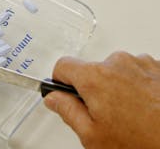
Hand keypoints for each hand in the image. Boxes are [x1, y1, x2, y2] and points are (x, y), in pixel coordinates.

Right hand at [44, 52, 159, 148]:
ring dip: (116, 86)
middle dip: (92, 88)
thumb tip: (54, 98)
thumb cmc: (142, 142)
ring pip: (114, 70)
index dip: (59, 80)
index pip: (63, 65)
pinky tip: (144, 107)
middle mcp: (118, 63)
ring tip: (129, 113)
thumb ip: (67, 111)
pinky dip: (135, 85)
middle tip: (103, 114)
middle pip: (91, 69)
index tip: (63, 91)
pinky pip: (136, 71)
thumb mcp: (93, 135)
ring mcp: (141, 63)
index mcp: (96, 77)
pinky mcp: (158, 67)